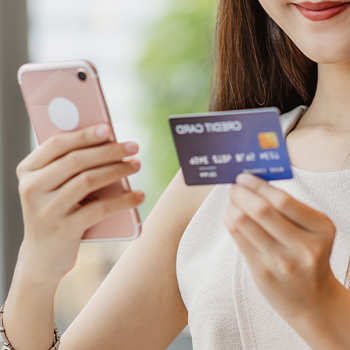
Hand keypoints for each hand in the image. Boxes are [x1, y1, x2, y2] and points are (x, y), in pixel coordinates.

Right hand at [16, 124, 144, 283]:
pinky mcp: (64, 229)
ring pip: (88, 180)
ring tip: (136, 165)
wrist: (42, 257)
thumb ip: (69, 165)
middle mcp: (31, 188)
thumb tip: (107, 141)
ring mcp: (46, 210)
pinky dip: (122, 200)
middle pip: (76, 161)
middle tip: (133, 147)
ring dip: (117, 171)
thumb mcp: (53, 187)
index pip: (57, 144)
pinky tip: (138, 195)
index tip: (109, 129)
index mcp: (28, 170)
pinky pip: (99, 209)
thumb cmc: (55, 211)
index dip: (84, 134)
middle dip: (109, 151)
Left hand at [223, 173, 338, 322]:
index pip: (283, 200)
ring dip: (231, 206)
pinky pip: (238, 238)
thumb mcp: (312, 230)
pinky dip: (229, 222)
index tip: (244, 177)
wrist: (313, 300)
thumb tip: (253, 184)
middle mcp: (304, 246)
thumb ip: (288, 209)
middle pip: (262, 210)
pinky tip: (229, 216)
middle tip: (233, 187)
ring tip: (230, 201)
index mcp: (320, 228)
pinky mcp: (262, 272)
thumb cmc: (309, 256)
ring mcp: (282, 262)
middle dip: (241, 193)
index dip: (258, 185)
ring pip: (244, 223)